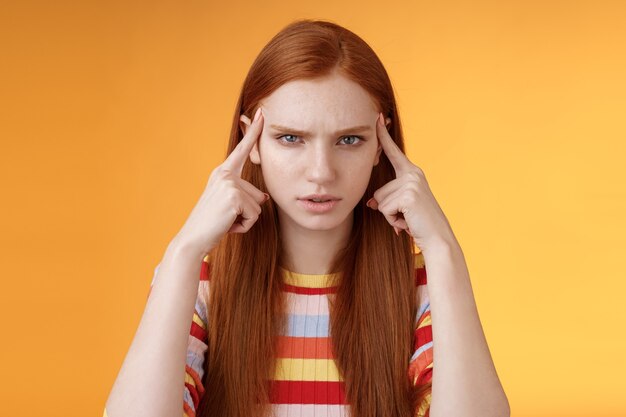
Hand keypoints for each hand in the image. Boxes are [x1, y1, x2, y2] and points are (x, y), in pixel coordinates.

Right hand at [173, 107, 269, 256]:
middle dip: (247, 212)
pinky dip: (244, 226)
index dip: (253, 132)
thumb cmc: (211, 224)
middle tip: (225, 217)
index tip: (261, 114)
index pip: (242, 150)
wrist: (193, 238)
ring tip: (225, 221)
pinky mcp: (234, 196)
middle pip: (258, 194)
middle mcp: (224, 174)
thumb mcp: (228, 206)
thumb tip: (264, 197)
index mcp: (222, 173)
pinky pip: (254, 215)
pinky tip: (228, 226)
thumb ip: (244, 196)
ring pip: (257, 206)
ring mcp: (229, 184)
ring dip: (245, 220)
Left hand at [366, 112, 455, 251]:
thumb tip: (371, 203)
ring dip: (390, 216)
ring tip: (408, 219)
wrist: (438, 238)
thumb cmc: (419, 224)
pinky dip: (392, 220)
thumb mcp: (401, 207)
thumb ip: (386, 199)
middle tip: (407, 216)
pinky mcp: (408, 195)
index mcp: (412, 173)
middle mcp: (413, 174)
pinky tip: (407, 222)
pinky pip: (384, 209)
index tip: (378, 117)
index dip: (383, 135)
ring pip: (380, 201)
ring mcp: (411, 183)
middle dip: (387, 209)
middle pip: (379, 191)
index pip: (393, 152)